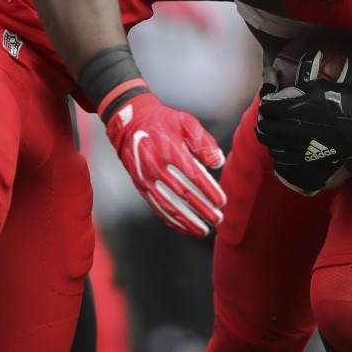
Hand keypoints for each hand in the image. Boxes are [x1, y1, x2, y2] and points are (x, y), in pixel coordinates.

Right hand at [104, 92, 226, 235]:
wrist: (129, 123)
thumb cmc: (163, 121)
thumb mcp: (185, 121)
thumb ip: (203, 141)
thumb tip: (218, 162)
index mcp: (168, 149)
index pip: (192, 175)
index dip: (208, 190)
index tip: (222, 202)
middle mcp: (155, 166)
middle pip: (181, 194)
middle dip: (201, 209)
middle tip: (218, 220)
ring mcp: (146, 179)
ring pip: (168, 205)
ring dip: (187, 220)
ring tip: (203, 230)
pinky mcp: (141, 187)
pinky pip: (157, 207)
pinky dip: (171, 220)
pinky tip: (185, 228)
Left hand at [256, 80, 351, 194]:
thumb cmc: (341, 101)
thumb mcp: (317, 87)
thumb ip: (297, 91)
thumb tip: (285, 94)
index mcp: (289, 109)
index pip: (265, 107)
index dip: (266, 104)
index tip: (271, 103)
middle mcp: (288, 129)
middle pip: (263, 128)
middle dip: (264, 121)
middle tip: (269, 118)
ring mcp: (295, 146)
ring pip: (270, 145)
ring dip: (269, 138)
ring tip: (274, 134)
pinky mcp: (305, 158)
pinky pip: (282, 158)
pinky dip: (279, 152)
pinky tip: (283, 148)